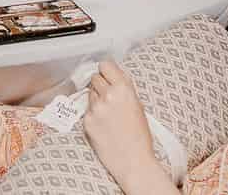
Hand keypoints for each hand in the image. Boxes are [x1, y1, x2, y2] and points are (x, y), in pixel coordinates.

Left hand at [80, 62, 161, 191]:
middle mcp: (107, 96)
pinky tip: (103, 124)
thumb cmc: (140, 137)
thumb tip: (113, 78)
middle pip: (95, 78)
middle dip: (100, 84)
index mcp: (123, 89)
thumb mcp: (138, 106)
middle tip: (108, 95)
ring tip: (107, 113)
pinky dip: (93, 114)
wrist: (133, 162)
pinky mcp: (87, 121)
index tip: (107, 74)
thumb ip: (124, 89)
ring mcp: (95, 109)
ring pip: (90, 93)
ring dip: (96, 99)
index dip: (106, 70)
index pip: (105, 65)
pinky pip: (87, 110)